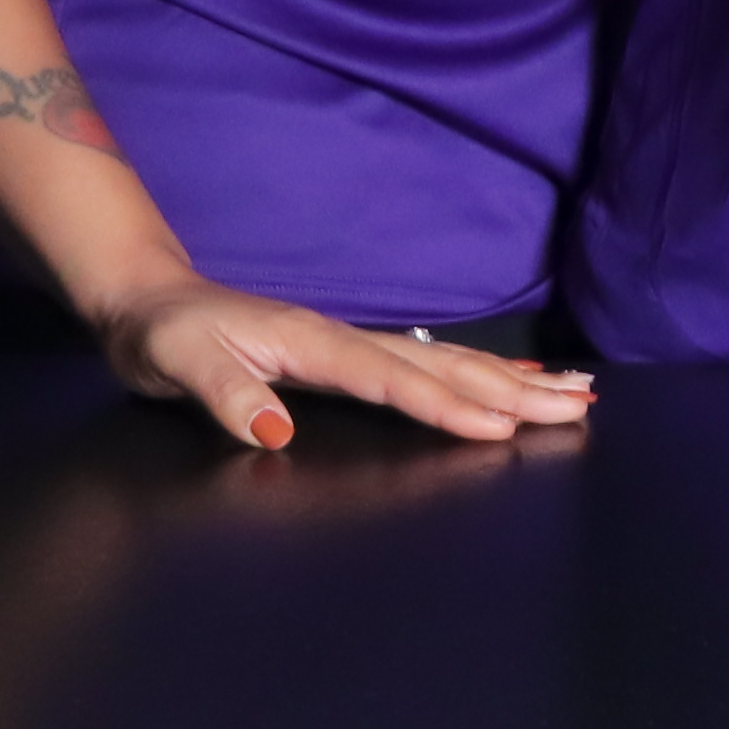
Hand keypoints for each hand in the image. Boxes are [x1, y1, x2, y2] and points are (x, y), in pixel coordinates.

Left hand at [85, 276, 599, 450]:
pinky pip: (429, 363)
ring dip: (514, 380)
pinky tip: (513, 384)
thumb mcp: (176, 364)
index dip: (443, 405)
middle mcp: (343, 337)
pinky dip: (478, 373)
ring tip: (577, 393)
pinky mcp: (350, 352)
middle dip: (513, 390)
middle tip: (580, 407)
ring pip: (448, 362)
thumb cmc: (162, 336)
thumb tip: (276, 430)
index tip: (500, 427)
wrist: (147, 298)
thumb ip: (225, 394)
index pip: (390, 378)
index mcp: (310, 342)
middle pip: (443, 366)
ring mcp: (352, 341)